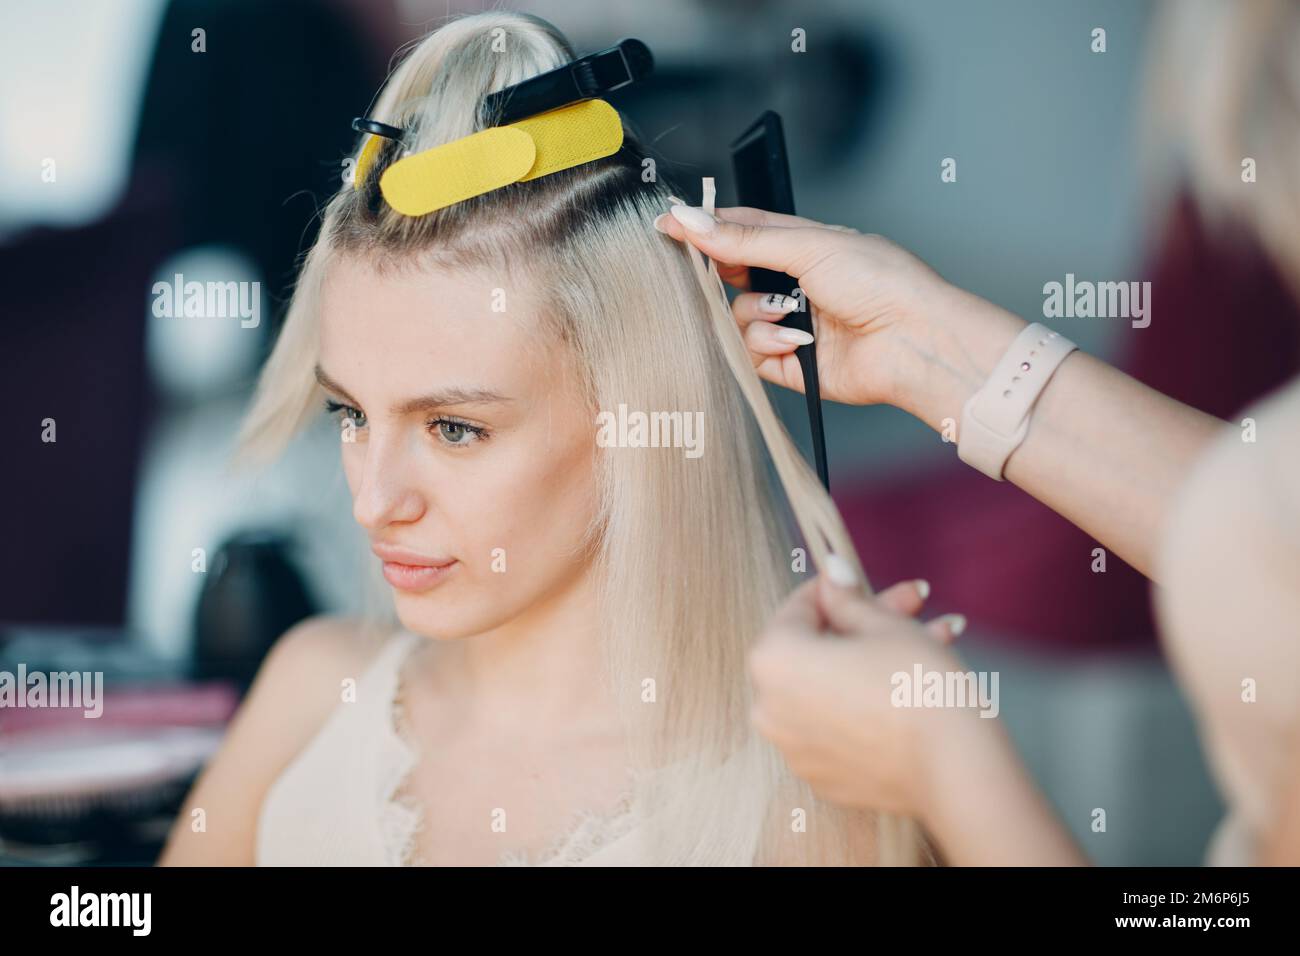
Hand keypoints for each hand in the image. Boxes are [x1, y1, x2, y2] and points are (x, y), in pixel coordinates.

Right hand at [655, 205, 1025, 430]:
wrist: (911, 341)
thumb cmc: (881, 283)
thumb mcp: (808, 246)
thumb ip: (744, 240)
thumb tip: (692, 221)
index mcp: (803, 245)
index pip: (741, 230)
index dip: (704, 228)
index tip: (667, 226)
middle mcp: (794, 284)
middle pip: (730, 276)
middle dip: (722, 276)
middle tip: (717, 273)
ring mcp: (790, 323)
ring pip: (736, 317)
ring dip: (755, 315)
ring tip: (789, 314)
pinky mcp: (790, 363)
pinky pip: (751, 352)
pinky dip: (768, 344)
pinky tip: (797, 341)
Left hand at [747, 573, 991, 821]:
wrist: (955, 769)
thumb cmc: (917, 685)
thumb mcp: (885, 626)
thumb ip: (848, 598)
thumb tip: (832, 574)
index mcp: (773, 661)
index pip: (798, 609)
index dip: (836, 589)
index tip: (861, 581)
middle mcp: (769, 709)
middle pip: (816, 650)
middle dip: (866, 624)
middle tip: (913, 603)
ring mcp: (794, 749)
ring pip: (830, 688)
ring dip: (874, 661)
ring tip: (935, 637)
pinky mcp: (823, 778)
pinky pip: (838, 727)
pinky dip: (866, 704)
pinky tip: (914, 684)